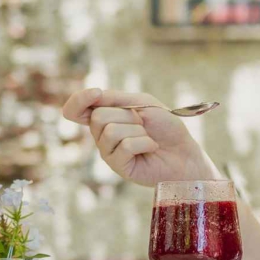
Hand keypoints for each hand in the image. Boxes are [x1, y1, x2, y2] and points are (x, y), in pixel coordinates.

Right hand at [62, 88, 222, 187]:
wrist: (184, 151)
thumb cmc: (165, 126)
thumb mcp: (141, 103)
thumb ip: (114, 98)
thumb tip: (92, 94)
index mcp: (104, 117)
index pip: (75, 110)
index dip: (79, 100)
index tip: (96, 93)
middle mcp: (101, 136)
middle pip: (98, 116)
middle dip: (127, 115)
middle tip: (143, 123)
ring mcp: (108, 152)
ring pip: (110, 131)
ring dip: (137, 130)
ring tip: (148, 137)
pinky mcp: (119, 167)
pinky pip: (125, 146)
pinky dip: (144, 142)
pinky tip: (151, 148)